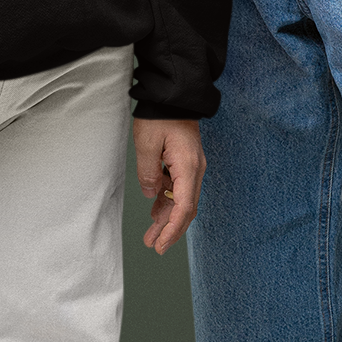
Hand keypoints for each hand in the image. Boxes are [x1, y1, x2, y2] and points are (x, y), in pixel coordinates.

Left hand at [132, 119, 204, 254]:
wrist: (173, 95)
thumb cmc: (160, 115)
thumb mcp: (146, 144)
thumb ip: (147, 173)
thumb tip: (152, 194)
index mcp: (188, 167)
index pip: (184, 207)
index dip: (172, 229)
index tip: (160, 244)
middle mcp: (195, 170)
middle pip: (185, 208)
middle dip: (170, 230)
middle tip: (154, 246)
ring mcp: (192, 167)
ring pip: (181, 200)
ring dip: (167, 218)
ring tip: (151, 235)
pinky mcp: (185, 163)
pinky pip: (178, 188)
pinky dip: (167, 202)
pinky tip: (155, 211)